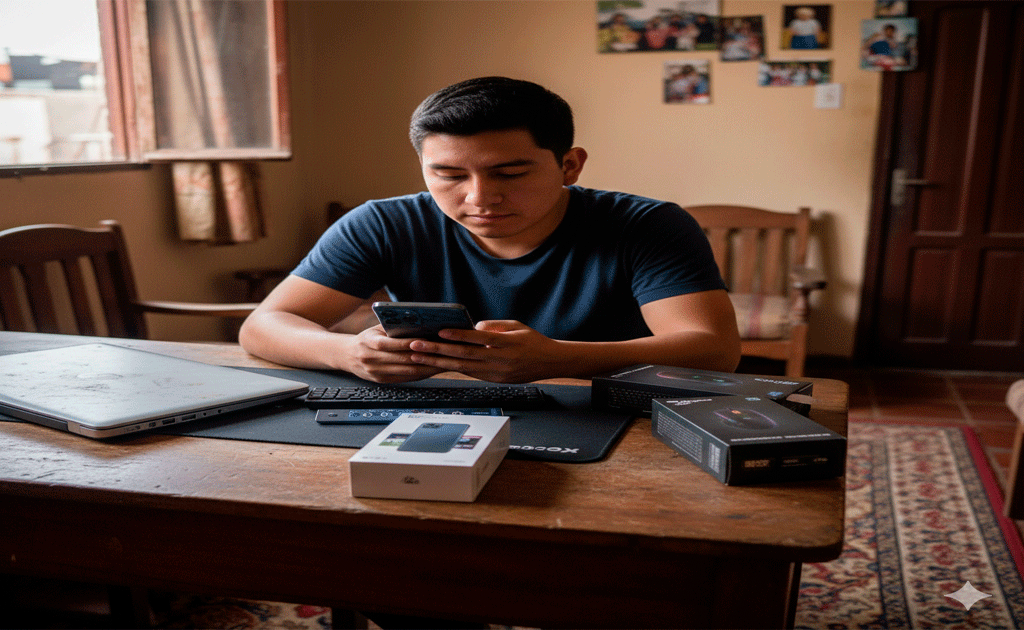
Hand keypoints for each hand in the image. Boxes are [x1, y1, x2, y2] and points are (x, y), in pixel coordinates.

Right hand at [341, 325, 446, 382]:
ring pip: (406, 371)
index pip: (389, 344)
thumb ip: (392, 326)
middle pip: (401, 359)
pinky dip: (419, 374)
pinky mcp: (382, 381)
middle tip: (440, 352)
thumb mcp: (375, 329)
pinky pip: (404, 379)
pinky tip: (430, 370)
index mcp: (369, 342)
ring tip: (440, 362)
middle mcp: (371, 359)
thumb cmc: (367, 338)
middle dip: (422, 356)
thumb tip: (416, 323)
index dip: (407, 343)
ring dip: (425, 367)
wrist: (347, 356)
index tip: (424, 339)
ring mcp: (376, 372)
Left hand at [406, 320, 563, 382]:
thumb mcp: (517, 326)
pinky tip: (436, 362)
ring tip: (419, 355)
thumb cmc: (532, 341)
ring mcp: (496, 373)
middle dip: (438, 350)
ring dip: (439, 361)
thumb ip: (494, 326)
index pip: (479, 339)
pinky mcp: (494, 380)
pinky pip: (469, 373)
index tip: (440, 331)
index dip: (459, 336)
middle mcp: (500, 360)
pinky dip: (452, 367)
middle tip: (416, 346)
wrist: (550, 363)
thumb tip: (472, 327)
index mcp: (508, 344)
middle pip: (465, 356)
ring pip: (462, 367)